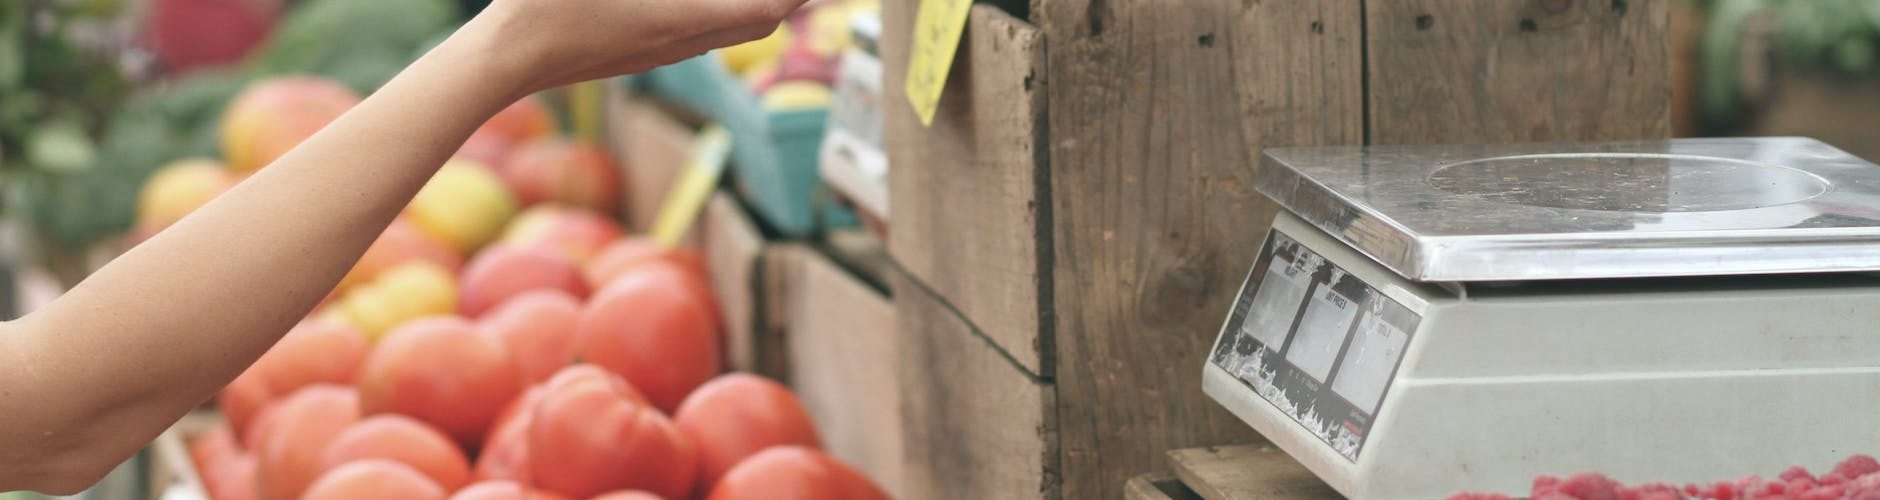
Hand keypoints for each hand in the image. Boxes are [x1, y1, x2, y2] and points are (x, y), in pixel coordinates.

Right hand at [463, 0, 807, 94]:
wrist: (506, 59)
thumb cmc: (541, 3)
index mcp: (676, 18)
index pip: (763, 10)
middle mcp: (679, 42)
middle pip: (757, 25)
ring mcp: (662, 54)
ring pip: (730, 32)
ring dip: (754, 5)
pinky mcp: (643, 56)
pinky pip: (700, 35)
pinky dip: (721, 12)